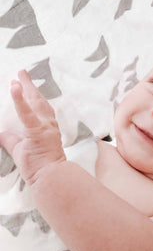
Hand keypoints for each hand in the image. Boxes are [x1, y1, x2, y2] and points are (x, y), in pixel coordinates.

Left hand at [0, 70, 65, 184]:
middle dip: (29, 86)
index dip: (32, 95)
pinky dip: (20, 101)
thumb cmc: (38, 166)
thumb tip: (0, 134)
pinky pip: (27, 114)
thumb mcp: (20, 149)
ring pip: (35, 104)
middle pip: (38, 100)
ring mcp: (45, 127)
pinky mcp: (37, 132)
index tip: (23, 84)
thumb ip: (11, 140)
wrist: (49, 177)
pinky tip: (14, 89)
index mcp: (46, 127)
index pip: (39, 107)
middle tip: (21, 73)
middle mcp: (48, 124)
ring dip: (25, 90)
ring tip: (16, 79)